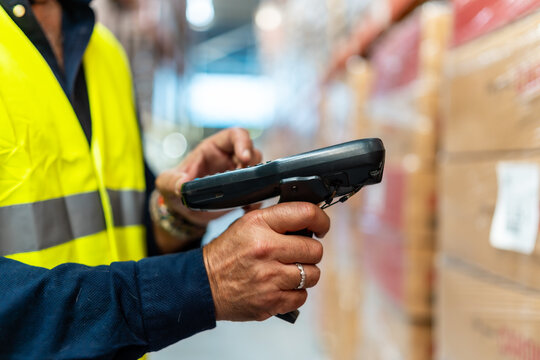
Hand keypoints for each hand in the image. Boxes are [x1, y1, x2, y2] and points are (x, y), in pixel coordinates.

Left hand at [155, 127, 261, 225]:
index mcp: (213, 148)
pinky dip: (256, 199)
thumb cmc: (174, 189)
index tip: (244, 158)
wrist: (182, 212)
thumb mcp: (166, 183)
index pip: (235, 135)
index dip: (243, 143)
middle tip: (244, 180)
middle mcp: (229, 158)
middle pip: (252, 151)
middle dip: (252, 164)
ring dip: (257, 182)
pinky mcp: (243, 190)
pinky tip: (247, 208)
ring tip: (246, 196)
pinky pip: (258, 190)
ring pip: (259, 170)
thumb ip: (171, 181)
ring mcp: (238, 174)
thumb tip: (181, 184)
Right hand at [202, 202, 329, 320]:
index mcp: (260, 224)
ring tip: (288, 271)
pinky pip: (302, 296)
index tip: (321, 227)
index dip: (321, 220)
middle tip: (298, 254)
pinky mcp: (271, 301)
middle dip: (310, 252)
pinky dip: (295, 293)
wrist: (204, 284)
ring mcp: (270, 277)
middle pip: (315, 249)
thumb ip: (277, 220)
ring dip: (305, 274)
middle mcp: (266, 248)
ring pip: (313, 274)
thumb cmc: (228, 253)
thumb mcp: (247, 224)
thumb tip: (309, 219)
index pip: (306, 213)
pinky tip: (280, 286)